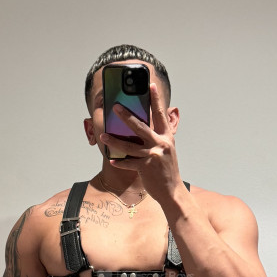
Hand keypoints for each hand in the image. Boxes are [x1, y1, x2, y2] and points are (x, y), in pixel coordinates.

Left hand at [99, 83, 181, 204]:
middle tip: (115, 107)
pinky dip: (120, 162)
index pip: (160, 114)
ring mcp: (152, 156)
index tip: (151, 85)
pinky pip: (128, 163)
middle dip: (126, 116)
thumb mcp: (167, 150)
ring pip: (128, 146)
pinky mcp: (145, 168)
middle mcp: (160, 144)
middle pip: (140, 126)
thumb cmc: (167, 169)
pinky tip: (112, 160)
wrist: (172, 191)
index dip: (156, 99)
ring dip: (114, 141)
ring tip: (103, 135)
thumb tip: (145, 126)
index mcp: (166, 137)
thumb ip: (158, 137)